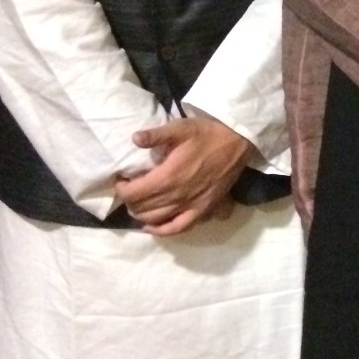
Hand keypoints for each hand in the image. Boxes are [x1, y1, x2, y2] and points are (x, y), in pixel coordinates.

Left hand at [113, 116, 252, 236]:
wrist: (237, 141)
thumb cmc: (207, 133)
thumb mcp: (181, 127)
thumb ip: (156, 135)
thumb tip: (134, 139)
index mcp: (167, 176)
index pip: (132, 193)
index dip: (121, 188)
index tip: (121, 179)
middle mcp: (176, 196)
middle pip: (140, 208)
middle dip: (129, 199)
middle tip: (130, 188)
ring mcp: (189, 206)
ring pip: (154, 219)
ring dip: (140, 214)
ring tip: (138, 203)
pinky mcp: (202, 210)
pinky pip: (177, 228)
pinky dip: (161, 231)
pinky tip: (151, 227)